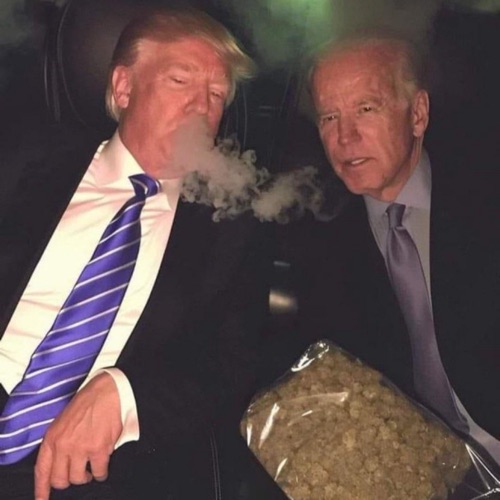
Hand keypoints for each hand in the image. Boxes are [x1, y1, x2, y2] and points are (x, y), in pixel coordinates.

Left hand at [34, 372, 122, 499]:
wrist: (108, 391)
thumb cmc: (88, 402)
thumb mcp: (64, 421)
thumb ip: (59, 442)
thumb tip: (60, 463)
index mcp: (52, 437)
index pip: (42, 470)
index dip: (42, 489)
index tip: (42, 499)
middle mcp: (63, 445)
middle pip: (60, 480)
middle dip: (70, 479)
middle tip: (78, 472)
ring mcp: (81, 448)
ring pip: (79, 478)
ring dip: (87, 475)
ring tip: (92, 467)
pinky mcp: (99, 449)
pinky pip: (99, 472)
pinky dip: (102, 472)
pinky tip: (103, 464)